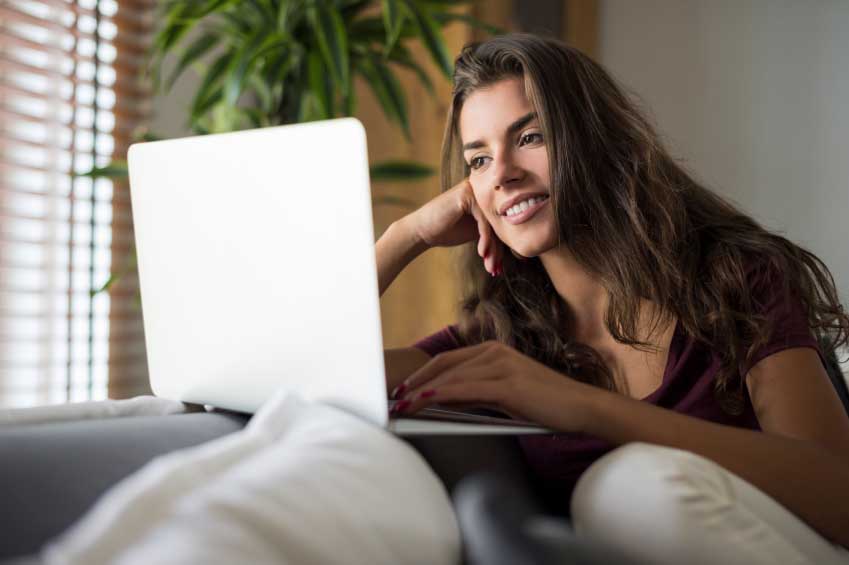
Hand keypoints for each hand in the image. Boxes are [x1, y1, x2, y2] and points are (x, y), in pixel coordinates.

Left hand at [390, 341, 594, 432]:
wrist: (581, 408)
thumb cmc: (545, 405)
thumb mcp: (505, 395)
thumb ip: (476, 393)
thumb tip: (442, 400)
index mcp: (494, 351)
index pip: (448, 360)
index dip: (422, 374)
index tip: (403, 389)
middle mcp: (495, 352)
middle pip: (444, 365)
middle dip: (415, 382)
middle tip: (394, 398)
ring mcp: (502, 365)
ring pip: (451, 377)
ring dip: (422, 392)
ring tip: (402, 405)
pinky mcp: (508, 383)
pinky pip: (465, 388)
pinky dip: (441, 395)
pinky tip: (424, 401)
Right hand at [406, 178, 504, 274]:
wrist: (423, 230)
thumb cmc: (448, 231)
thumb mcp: (476, 233)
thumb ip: (494, 234)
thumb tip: (520, 249)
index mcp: (487, 198)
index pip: (501, 224)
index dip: (502, 248)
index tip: (501, 267)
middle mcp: (484, 191)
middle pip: (499, 224)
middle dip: (498, 251)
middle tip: (496, 270)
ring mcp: (476, 191)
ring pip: (493, 224)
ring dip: (492, 249)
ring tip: (490, 267)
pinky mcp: (468, 196)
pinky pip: (483, 221)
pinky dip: (485, 239)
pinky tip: (481, 253)